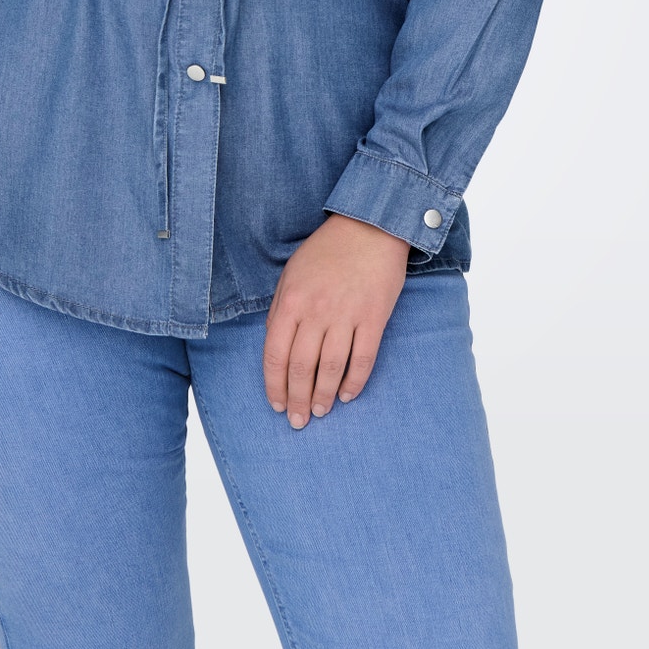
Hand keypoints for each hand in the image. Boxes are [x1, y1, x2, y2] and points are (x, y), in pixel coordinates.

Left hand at [263, 213, 409, 428]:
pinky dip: (354, 382)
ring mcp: (346, 316)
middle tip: (298, 420)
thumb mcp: (292, 273)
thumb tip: (276, 347)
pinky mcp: (374, 318)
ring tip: (321, 412)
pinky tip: (347, 395)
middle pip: (301, 367)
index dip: (274, 385)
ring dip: (324, 396)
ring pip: (331, 369)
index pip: (275, 354)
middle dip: (297, 399)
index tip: (276, 404)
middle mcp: (316, 311)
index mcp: (291, 300)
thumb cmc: (327, 251)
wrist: (370, 227)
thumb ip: (281, 309)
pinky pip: (362, 359)